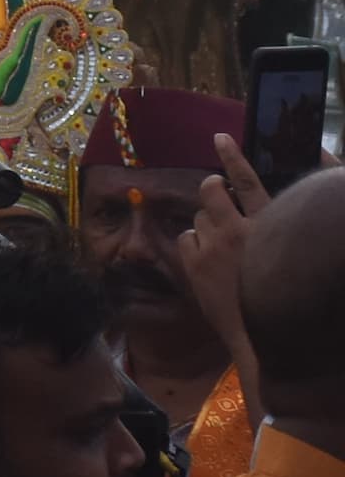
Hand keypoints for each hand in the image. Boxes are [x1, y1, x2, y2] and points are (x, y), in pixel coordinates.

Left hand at [182, 132, 267, 355]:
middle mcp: (238, 232)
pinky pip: (187, 238)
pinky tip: (208, 258)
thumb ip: (280, 230)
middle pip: (210, 190)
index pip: (248, 182)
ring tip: (223, 243)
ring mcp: (212, 248)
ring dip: (208, 224)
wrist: (265, 339)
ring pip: (197, 216)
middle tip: (220, 199)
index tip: (219, 137)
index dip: (232, 157)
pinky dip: (195, 244)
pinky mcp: (194, 264)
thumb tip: (275, 213)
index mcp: (268, 228)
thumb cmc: (285, 297)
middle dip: (212, 190)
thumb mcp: (289, 256)